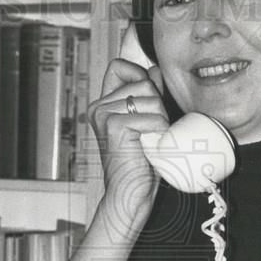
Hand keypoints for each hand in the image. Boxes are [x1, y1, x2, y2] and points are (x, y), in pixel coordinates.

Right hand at [87, 56, 167, 212]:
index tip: (149, 95)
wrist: (130, 194)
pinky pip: (153, 117)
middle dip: (158, 105)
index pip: (119, 66)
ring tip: (150, 140)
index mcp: (103, 104)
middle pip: (144, 82)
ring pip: (151, 98)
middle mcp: (99, 107)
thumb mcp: (147, 122)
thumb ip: (148, 95)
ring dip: (161, 120)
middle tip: (150, 131)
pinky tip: (150, 146)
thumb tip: (155, 70)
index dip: (138, 73)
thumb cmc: (140, 163)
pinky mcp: (114, 126)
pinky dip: (160, 132)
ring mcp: (104, 115)